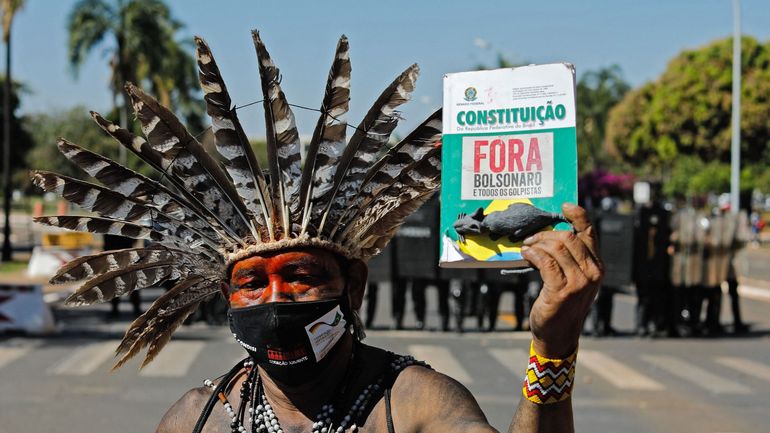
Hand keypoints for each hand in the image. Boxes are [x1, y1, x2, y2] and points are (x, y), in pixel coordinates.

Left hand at [521, 203, 602, 357]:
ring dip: (536, 243)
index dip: (578, 215)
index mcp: (597, 266)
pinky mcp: (561, 290)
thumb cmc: (563, 304)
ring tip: (527, 248)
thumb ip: (570, 258)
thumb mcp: (574, 279)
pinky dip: (532, 254)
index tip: (564, 206)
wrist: (558, 334)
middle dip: (545, 234)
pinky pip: (545, 261)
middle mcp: (592, 272)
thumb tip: (552, 233)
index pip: (590, 233)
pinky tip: (525, 255)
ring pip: (555, 247)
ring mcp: (579, 282)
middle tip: (531, 239)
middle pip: (568, 237)